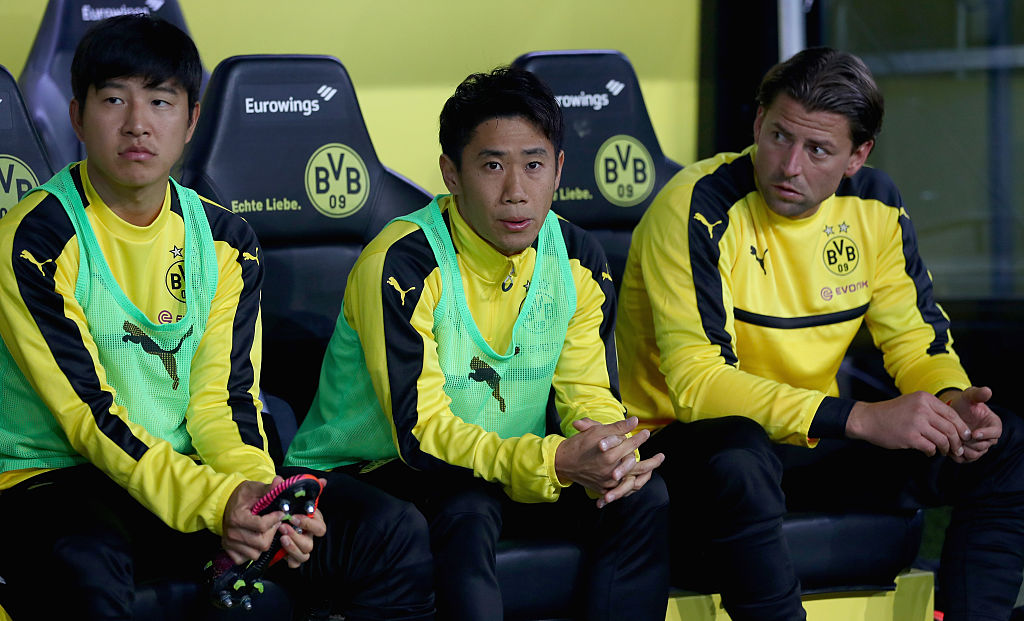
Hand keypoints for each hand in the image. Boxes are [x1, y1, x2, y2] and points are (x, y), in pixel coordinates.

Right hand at [221, 478, 284, 564]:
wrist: (224, 502)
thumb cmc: (241, 496)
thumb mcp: (254, 488)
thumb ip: (268, 488)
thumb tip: (281, 482)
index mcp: (237, 518)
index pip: (262, 526)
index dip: (275, 519)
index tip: (281, 513)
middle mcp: (231, 533)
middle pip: (262, 543)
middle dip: (272, 533)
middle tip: (273, 524)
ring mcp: (229, 543)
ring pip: (255, 554)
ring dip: (263, 544)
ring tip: (264, 532)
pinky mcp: (228, 549)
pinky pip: (244, 559)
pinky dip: (251, 552)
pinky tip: (254, 540)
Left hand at [276, 479, 326, 567]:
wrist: (264, 519)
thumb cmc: (279, 507)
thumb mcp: (285, 496)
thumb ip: (300, 488)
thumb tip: (322, 480)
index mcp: (312, 520)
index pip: (319, 524)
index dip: (308, 523)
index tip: (294, 517)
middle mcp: (309, 534)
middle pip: (313, 540)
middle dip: (299, 534)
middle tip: (283, 527)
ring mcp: (302, 546)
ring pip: (306, 552)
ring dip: (293, 546)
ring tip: (281, 537)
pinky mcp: (292, 556)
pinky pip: (295, 563)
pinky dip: (289, 558)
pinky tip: (280, 551)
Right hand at [555, 416, 658, 503]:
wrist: (562, 462)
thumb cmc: (579, 444)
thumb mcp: (597, 431)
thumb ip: (618, 427)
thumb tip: (635, 420)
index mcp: (610, 455)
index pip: (631, 445)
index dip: (640, 438)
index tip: (646, 432)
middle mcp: (611, 471)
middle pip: (638, 467)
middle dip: (652, 462)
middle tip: (662, 457)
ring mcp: (608, 482)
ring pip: (633, 482)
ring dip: (645, 476)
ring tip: (653, 470)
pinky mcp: (604, 489)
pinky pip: (622, 491)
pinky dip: (631, 486)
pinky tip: (638, 480)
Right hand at [846, 391, 971, 461]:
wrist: (868, 419)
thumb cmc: (891, 413)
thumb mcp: (912, 403)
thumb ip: (931, 410)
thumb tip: (954, 426)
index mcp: (925, 399)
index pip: (952, 414)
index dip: (962, 427)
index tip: (965, 436)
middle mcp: (922, 409)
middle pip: (950, 428)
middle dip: (957, 441)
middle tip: (958, 448)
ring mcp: (916, 423)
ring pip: (943, 439)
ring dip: (946, 448)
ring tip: (944, 451)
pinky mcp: (910, 437)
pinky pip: (930, 448)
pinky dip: (932, 452)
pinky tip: (929, 452)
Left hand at [944, 387, 999, 461]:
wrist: (952, 412)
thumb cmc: (964, 403)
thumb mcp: (970, 396)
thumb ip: (978, 394)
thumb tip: (987, 391)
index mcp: (993, 425)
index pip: (995, 433)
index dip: (986, 434)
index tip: (974, 433)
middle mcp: (988, 438)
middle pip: (983, 446)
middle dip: (971, 443)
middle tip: (958, 438)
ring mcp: (978, 446)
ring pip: (974, 454)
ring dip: (963, 450)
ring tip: (952, 442)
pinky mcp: (968, 452)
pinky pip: (965, 459)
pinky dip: (957, 456)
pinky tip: (948, 449)